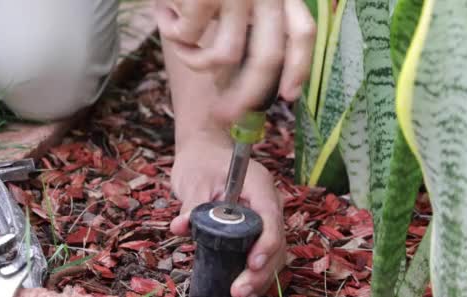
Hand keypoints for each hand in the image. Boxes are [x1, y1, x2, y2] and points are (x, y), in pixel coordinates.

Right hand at [155, 0, 315, 121]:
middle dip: (246, 96)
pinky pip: (188, 37)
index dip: (299, 68)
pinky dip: (172, 31)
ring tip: (177, 33)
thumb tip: (242, 69)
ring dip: (195, 57)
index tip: (287, 96)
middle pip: (267, 57)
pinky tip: (164, 10)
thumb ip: (249, 16)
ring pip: (223, 55)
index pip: (302, 31)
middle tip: (225, 115)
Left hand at [170, 132, 285, 296]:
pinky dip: (256, 274)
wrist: (205, 151)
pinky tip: (245, 294)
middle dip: (261, 271)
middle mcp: (269, 203)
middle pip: (276, 241)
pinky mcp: (257, 230)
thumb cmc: (202, 160)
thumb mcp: (194, 179)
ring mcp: (265, 218)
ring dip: (260, 278)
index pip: (270, 217)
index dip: (266, 243)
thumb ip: (192, 205)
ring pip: (274, 253)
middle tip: (239, 292)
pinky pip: (263, 254)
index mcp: (259, 185)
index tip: (251, 264)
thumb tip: (180, 227)